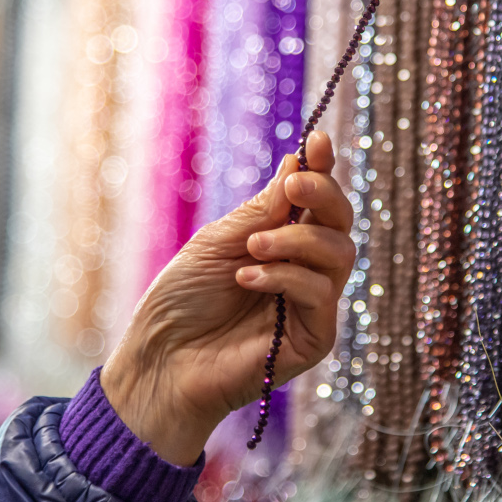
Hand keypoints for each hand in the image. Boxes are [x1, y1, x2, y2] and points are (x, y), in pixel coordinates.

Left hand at [101, 131, 354, 464]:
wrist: (160, 359)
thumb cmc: (183, 300)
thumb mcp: (220, 240)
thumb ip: (264, 209)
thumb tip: (298, 163)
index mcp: (283, 243)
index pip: (316, 202)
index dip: (322, 170)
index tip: (318, 142)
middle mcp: (305, 271)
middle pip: (341, 223)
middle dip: (323, 195)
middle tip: (294, 187)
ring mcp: (312, 305)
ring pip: (339, 254)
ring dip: (297, 240)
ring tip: (252, 247)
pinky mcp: (314, 338)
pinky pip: (320, 293)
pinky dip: (286, 276)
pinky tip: (248, 279)